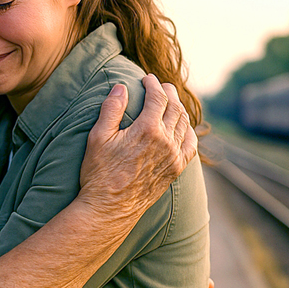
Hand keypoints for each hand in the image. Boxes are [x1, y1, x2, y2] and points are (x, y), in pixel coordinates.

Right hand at [78, 75, 196, 217]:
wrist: (109, 209)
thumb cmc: (99, 173)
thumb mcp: (97, 137)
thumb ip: (110, 109)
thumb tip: (120, 87)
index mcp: (147, 130)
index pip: (158, 98)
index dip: (153, 84)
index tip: (146, 78)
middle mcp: (166, 142)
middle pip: (175, 108)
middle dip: (169, 93)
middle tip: (162, 85)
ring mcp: (173, 157)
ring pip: (184, 124)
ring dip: (179, 108)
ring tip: (172, 101)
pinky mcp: (175, 169)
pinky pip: (191, 145)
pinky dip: (189, 131)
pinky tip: (183, 127)